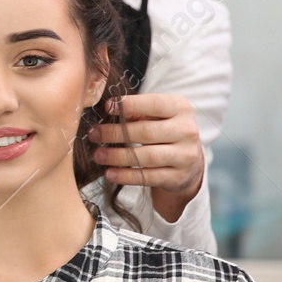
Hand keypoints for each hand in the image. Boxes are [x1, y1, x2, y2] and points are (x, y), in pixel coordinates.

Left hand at [86, 93, 204, 221]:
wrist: (188, 160)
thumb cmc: (163, 129)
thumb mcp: (156, 114)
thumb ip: (137, 110)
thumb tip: (108, 108)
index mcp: (180, 108)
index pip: (155, 104)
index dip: (130, 105)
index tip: (107, 107)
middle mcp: (186, 130)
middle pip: (147, 132)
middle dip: (115, 133)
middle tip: (94, 135)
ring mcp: (185, 155)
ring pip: (147, 156)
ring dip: (118, 156)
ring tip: (98, 155)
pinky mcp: (179, 177)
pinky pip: (149, 177)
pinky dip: (126, 176)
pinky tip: (110, 173)